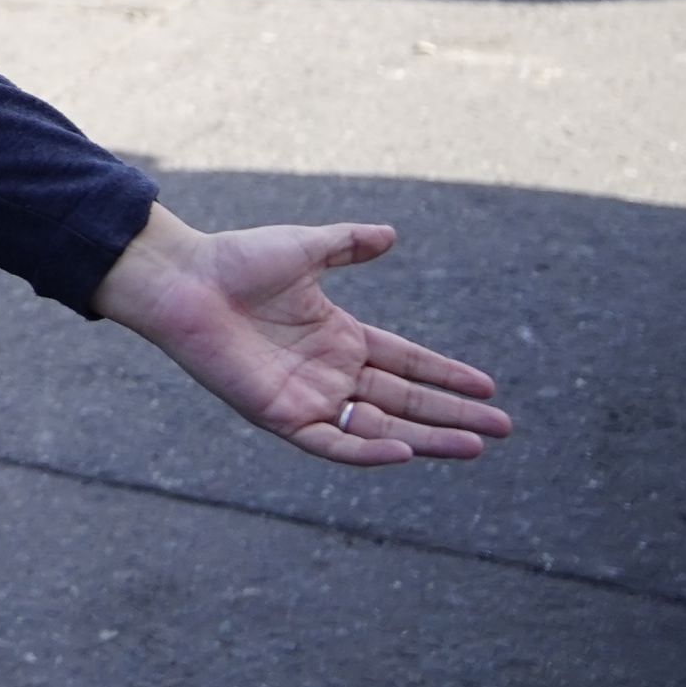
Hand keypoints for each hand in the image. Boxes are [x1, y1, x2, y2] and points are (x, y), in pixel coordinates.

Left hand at [93, 206, 508, 466]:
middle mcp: (330, 370)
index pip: (405, 362)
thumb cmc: (235, 260)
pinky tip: (405, 451)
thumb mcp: (304, 248)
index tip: (487, 388)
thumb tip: (392, 234)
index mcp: (338, 335)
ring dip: (427, 439)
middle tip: (502, 430)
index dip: (445, 376)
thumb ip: (348, 245)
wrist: (183, 280)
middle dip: (452, 416)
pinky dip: (367, 450)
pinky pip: (332, 441)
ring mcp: (308, 395)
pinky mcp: (281, 414)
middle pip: (404, 401)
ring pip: (380, 427)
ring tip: (474, 446)